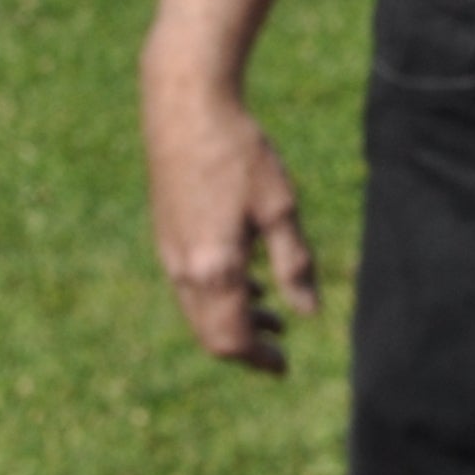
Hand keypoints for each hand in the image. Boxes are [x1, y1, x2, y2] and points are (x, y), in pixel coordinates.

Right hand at [143, 74, 320, 371]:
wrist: (185, 109)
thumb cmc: (239, 153)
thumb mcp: (279, 206)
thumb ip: (294, 263)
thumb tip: (308, 313)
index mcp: (214, 268)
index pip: (232, 339)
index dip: (259, 359)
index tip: (285, 365)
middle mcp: (183, 270)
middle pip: (210, 334)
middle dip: (246, 346)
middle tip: (281, 345)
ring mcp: (169, 254)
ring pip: (198, 312)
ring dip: (232, 321)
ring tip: (272, 315)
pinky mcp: (166, 237)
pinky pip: (189, 287)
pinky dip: (217, 297)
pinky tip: (246, 279)